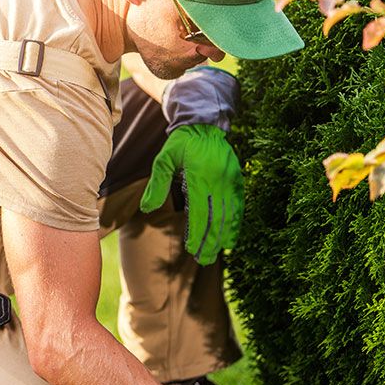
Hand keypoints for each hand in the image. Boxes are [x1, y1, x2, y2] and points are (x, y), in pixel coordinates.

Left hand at [140, 124, 243, 264]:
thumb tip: (146, 209)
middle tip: (204, 260)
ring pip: (229, 214)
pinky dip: (235, 222)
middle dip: (210, 241)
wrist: (204, 124)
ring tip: (216, 253)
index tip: (192, 249)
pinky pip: (238, 205)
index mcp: (199, 176)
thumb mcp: (163, 160)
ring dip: (223, 236)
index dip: (197, 233)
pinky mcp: (238, 179)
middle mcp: (218, 180)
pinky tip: (231, 236)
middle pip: (216, 217)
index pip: (199, 212)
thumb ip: (157, 185)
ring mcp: (231, 180)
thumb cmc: (180, 144)